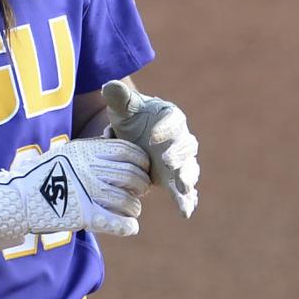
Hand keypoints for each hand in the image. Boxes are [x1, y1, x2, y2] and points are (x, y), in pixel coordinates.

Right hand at [0, 138, 150, 246]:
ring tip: (131, 211)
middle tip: (138, 191)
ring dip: (134, 208)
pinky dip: (127, 226)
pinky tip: (130, 227)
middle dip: (141, 185)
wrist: (16, 199)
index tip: (141, 169)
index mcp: (86, 152)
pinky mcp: (83, 216)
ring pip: (127, 201)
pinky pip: (115, 222)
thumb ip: (90, 151)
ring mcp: (87, 193)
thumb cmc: (40, 176)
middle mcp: (90, 170)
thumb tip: (112, 145)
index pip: (127, 151)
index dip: (141, 161)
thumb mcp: (65, 154)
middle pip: (132, 176)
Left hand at [102, 81, 199, 218]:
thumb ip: (118, 97)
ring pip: (189, 168)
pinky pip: (184, 189)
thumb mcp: (122, 107)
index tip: (151, 135)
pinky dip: (186, 199)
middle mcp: (179, 138)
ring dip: (187, 178)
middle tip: (167, 162)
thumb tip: (109, 86)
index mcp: (170, 117)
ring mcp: (179, 160)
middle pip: (185, 146)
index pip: (172, 120)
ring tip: (184, 189)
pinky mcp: (174, 178)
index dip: (164, 128)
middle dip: (178, 154)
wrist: (132, 135)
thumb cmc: (130, 116)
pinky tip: (186, 212)